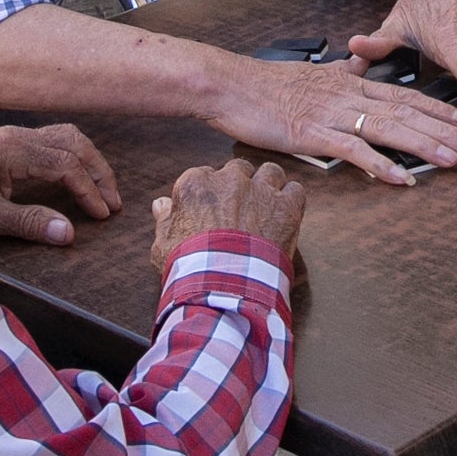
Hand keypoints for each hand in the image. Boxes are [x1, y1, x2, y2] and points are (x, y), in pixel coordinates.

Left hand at [0, 123, 121, 243]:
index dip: (88, 189)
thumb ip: (27, 222)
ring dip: (89, 160)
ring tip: (103, 188)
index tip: (102, 213)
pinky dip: (74, 155)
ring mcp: (12, 135)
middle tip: (114, 202)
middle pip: (73, 143)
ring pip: (65, 137)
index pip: (64, 164)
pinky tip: (77, 174)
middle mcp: (15, 135)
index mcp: (9, 150)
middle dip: (99, 172)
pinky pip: (53, 139)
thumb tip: (68, 233)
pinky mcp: (8, 141)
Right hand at [152, 159, 305, 272]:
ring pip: (270, 172)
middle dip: (241, 185)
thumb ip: (165, 220)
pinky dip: (292, 201)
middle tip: (242, 208)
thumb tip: (160, 204)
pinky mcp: (286, 206)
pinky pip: (295, 189)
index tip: (215, 208)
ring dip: (269, 186)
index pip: (206, 175)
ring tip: (267, 206)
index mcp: (196, 184)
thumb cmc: (193, 267)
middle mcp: (229, 179)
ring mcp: (260, 190)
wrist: (224, 286)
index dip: (212, 192)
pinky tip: (286, 214)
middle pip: (238, 169)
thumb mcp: (164, 245)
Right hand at [213, 53, 456, 185]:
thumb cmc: (267, 84)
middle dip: (443, 130)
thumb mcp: (315, 72)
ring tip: (452, 159)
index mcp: (350, 83)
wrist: (230, 85)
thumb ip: (344, 70)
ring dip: (424, 145)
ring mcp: (332, 115)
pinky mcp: (313, 134)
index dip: (437, 108)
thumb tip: (361, 63)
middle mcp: (348, 96)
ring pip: (388, 129)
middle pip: (406, 113)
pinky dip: (380, 165)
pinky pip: (354, 151)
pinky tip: (401, 177)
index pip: (403, 96)